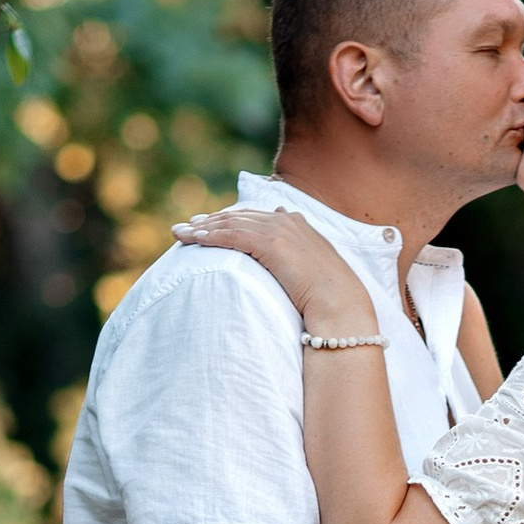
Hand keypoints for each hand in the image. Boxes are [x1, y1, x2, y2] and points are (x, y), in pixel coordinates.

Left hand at [171, 202, 376, 340]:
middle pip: (240, 216)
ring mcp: (279, 230)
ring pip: (232, 223)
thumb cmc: (332, 300)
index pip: (257, 217)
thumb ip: (300, 258)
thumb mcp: (315, 274)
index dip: (232, 220)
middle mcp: (287, 221)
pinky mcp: (270, 243)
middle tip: (189, 226)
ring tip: (181, 233)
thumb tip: (288, 258)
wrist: (342, 307)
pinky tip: (194, 240)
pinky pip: (232, 235)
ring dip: (204, 227)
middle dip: (212, 220)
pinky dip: (211, 236)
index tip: (212, 224)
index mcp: (299, 225)